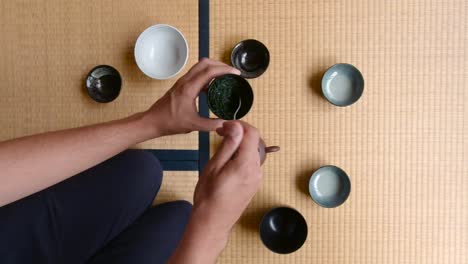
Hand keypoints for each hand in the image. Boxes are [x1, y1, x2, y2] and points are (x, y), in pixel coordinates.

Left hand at [143, 58, 239, 136]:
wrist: (153, 121)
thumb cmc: (170, 122)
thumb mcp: (193, 125)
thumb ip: (211, 124)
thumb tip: (226, 123)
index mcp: (189, 88)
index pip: (209, 71)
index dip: (225, 70)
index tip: (236, 73)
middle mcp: (185, 81)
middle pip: (205, 63)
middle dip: (220, 65)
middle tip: (232, 72)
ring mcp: (182, 82)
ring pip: (200, 67)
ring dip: (213, 68)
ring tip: (225, 77)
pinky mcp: (181, 85)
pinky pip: (196, 74)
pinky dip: (207, 75)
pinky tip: (213, 86)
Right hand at [167, 121, 261, 263]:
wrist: (212, 222)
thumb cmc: (208, 196)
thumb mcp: (214, 166)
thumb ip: (228, 145)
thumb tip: (236, 126)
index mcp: (246, 164)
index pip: (252, 134)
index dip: (239, 125)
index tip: (224, 127)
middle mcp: (256, 170)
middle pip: (254, 142)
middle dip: (239, 134)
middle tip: (221, 135)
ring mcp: (257, 179)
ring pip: (253, 152)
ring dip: (240, 146)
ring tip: (222, 149)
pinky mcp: (254, 184)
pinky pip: (251, 164)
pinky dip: (242, 157)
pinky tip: (228, 162)